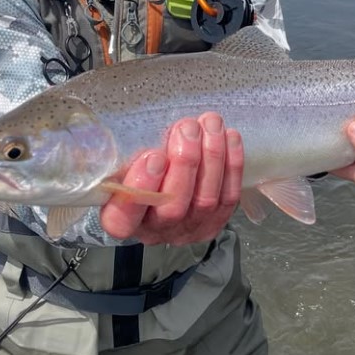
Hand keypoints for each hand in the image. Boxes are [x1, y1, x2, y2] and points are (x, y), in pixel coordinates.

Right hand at [100, 112, 243, 243]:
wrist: (163, 183)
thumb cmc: (136, 169)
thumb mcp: (122, 164)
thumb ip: (126, 158)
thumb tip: (147, 137)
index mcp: (122, 221)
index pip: (124, 218)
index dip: (142, 186)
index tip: (154, 155)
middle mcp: (156, 231)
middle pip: (173, 207)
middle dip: (185, 162)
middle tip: (187, 128)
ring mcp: (189, 229)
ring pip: (205, 200)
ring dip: (212, 156)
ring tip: (210, 123)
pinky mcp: (216, 222)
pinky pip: (228, 196)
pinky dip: (232, 164)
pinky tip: (229, 136)